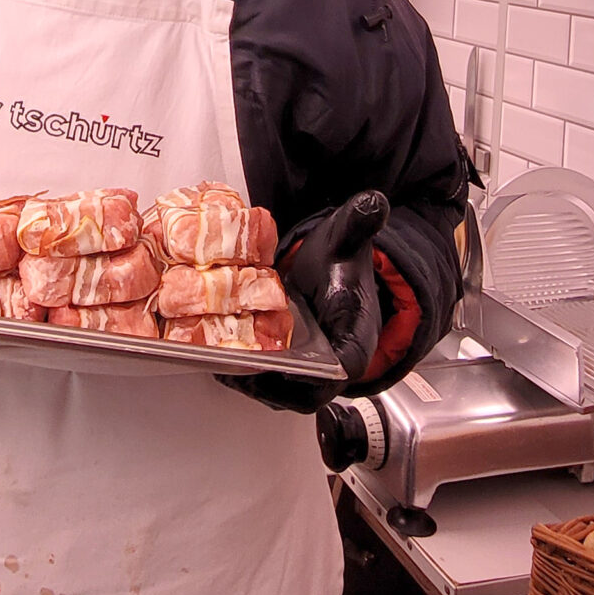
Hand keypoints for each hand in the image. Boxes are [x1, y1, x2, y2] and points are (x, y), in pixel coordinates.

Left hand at [219, 190, 390, 412]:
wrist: (334, 269)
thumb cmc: (341, 262)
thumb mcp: (347, 239)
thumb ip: (359, 223)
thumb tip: (374, 203)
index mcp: (356, 337)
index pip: (340, 369)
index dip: (310, 376)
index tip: (280, 368)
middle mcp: (335, 361)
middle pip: (304, 390)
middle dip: (268, 385)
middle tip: (234, 368)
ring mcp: (311, 368)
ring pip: (282, 391)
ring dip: (251, 383)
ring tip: (218, 365)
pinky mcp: (289, 366)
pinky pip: (268, 381)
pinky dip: (245, 375)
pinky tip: (219, 360)